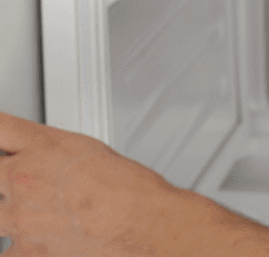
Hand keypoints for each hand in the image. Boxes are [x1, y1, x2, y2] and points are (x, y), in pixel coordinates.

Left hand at [0, 112, 187, 255]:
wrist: (144, 225)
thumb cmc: (131, 190)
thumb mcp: (95, 153)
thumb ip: (59, 155)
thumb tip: (50, 160)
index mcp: (42, 147)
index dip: (0, 133)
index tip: (3, 141)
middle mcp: (22, 179)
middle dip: (3, 176)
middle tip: (19, 181)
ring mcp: (18, 217)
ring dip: (9, 215)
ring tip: (33, 213)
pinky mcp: (25, 251)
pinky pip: (7, 250)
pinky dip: (20, 247)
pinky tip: (38, 239)